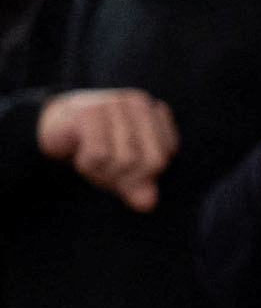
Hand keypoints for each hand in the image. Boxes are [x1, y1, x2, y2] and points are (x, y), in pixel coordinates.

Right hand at [38, 87, 177, 210]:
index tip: (118, 171)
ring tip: (89, 155)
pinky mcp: (90, 111)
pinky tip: (78, 149)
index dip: (141, 177)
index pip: (162, 160)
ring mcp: (115, 103)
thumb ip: (137, 186)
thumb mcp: (120, 170)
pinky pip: (99, 155)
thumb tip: (147, 204)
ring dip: (103, 170)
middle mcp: (139, 104)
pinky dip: (87, 162)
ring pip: (127, 160)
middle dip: (125, 175)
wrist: (51, 125)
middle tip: (101, 166)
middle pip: (151, 163)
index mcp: (155, 115)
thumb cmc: (93, 146)